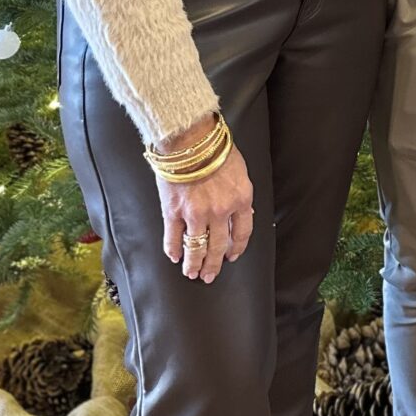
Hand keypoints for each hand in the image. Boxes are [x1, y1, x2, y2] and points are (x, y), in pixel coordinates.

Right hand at [152, 117, 253, 283]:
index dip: (237, 247)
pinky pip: (173, 238)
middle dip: (214, 264)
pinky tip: (174, 257)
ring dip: (193, 264)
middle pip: (218, 246)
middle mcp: (220, 211)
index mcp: (240, 200)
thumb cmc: (216, 149)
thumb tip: (242, 214)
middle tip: (209, 275)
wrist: (191, 140)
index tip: (232, 256)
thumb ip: (240, 196)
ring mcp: (195, 214)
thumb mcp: (240, 172)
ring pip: (195, 248)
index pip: (243, 232)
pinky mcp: (173, 212)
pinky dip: (173, 250)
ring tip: (191, 273)